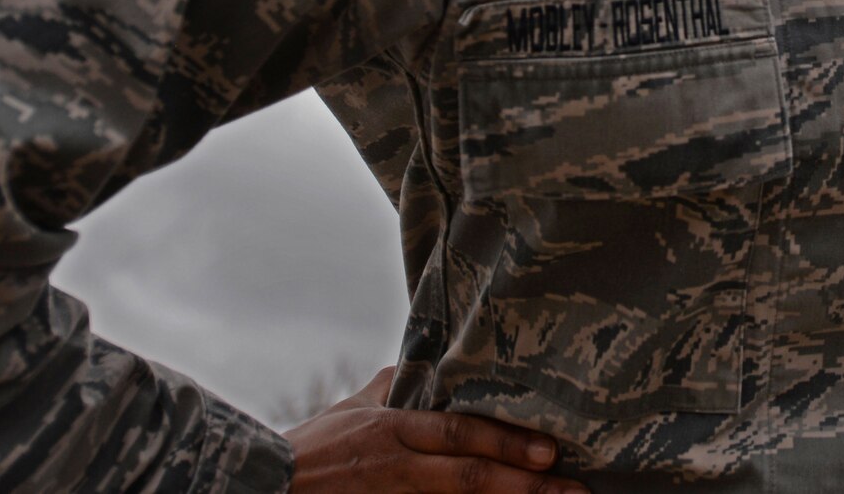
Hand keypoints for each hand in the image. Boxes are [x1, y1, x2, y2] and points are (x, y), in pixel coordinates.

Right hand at [284, 365, 586, 491]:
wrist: (271, 483)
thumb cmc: (322, 440)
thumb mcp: (362, 403)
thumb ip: (407, 386)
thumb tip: (450, 362)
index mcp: (395, 429)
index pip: (458, 435)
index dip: (505, 444)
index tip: (550, 451)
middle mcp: (398, 468)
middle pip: (469, 479)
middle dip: (524, 486)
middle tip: (572, 490)